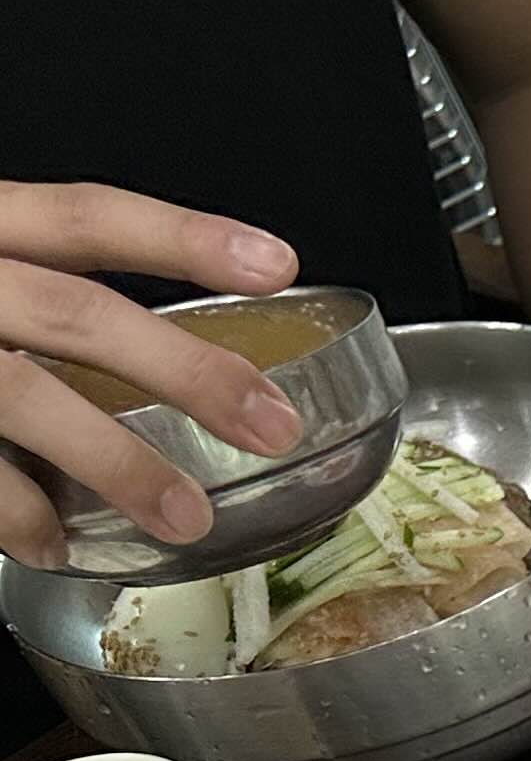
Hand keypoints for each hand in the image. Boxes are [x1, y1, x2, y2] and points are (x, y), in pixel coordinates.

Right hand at [0, 185, 311, 565]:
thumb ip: (38, 284)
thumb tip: (164, 357)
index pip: (81, 216)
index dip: (179, 233)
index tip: (274, 259)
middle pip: (74, 311)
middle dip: (183, 370)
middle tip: (272, 423)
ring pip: (21, 396)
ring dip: (112, 461)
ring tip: (184, 518)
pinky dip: (11, 511)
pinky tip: (55, 545)